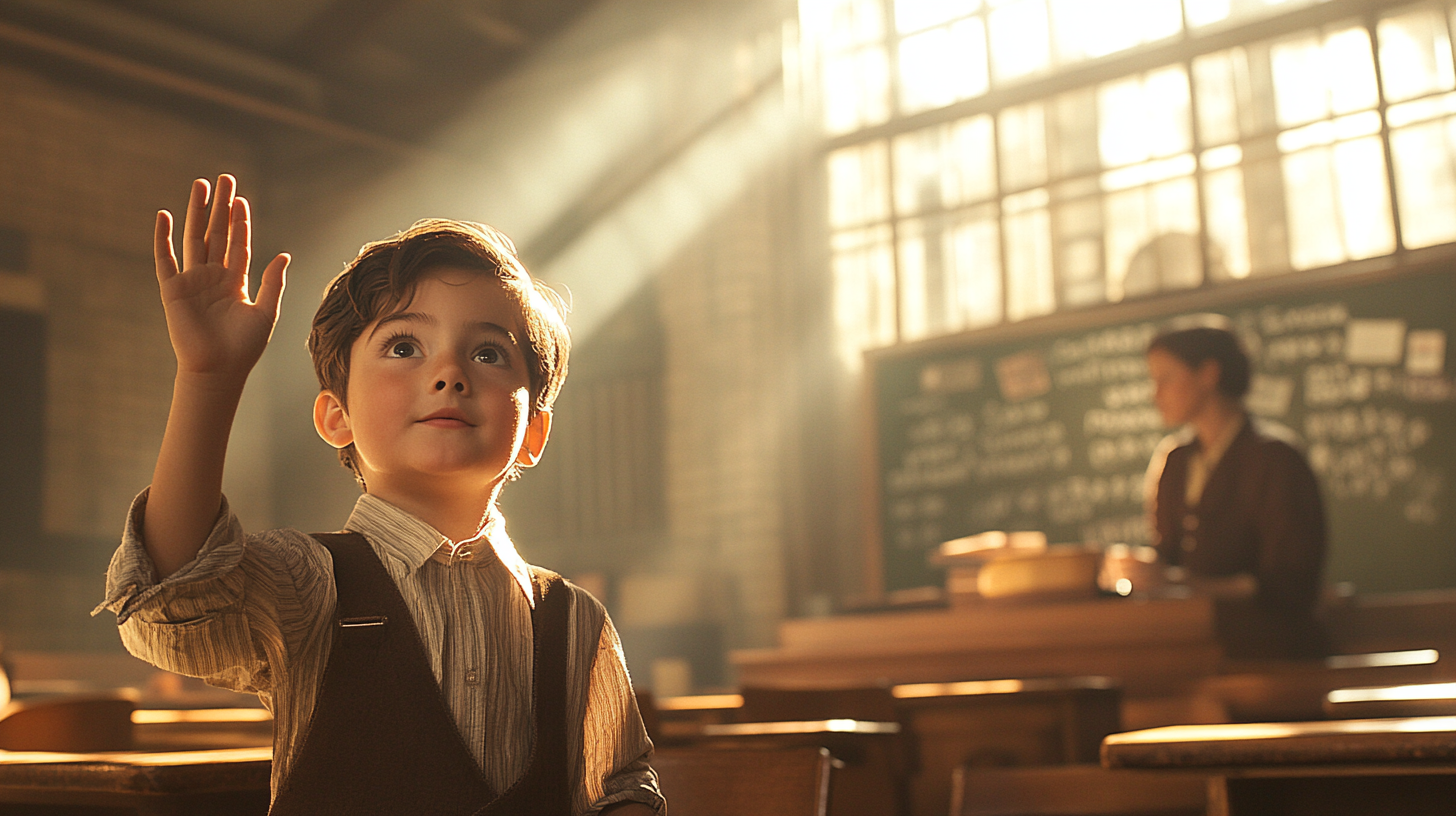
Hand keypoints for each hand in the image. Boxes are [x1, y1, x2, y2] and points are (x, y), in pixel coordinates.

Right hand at [155, 175, 288, 382]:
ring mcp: (192, 281)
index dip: (240, 222)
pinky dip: (163, 238)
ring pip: (194, 238)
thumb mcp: (266, 312)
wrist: (219, 370)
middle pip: (217, 233)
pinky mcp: (173, 289)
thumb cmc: (244, 347)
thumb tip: (284, 255)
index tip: (242, 199)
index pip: (238, 244)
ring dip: (197, 212)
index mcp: (236, 281)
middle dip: (221, 207)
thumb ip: (273, 282)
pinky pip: (165, 259)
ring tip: (201, 186)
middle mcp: (213, 276)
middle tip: (224, 179)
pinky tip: (165, 215)